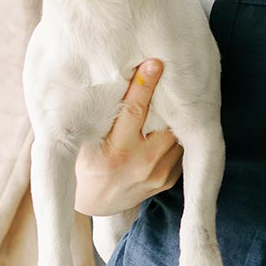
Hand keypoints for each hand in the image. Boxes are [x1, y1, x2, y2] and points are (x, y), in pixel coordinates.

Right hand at [74, 58, 183, 216]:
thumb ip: (101, 115)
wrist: (96, 202)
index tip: (154, 62)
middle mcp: (140, 164)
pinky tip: (172, 119)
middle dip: (167, 96)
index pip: (133, 112)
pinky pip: (180, 148)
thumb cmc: (86, 162)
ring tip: (173, 94)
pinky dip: (177, 132)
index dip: (144, 85)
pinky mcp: (168, 179)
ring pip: (177, 133)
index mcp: (115, 152)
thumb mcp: (85, 140)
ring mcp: (157, 174)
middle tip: (171, 72)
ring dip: (176, 114)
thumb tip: (113, 75)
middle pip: (163, 120)